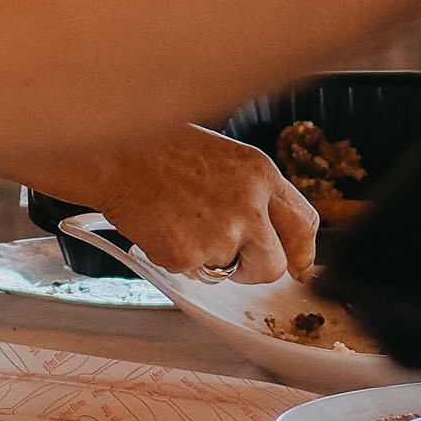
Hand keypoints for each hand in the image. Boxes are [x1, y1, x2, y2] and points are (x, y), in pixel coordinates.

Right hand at [68, 129, 318, 281]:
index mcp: (260, 174)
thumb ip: (251, 192)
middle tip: (234, 262)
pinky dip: (176, 257)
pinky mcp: (188, 255)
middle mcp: (249, 207)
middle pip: (274, 264)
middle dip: (256, 271)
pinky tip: (162, 226)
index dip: (302, 252)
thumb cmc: (161, 149)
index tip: (298, 266)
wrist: (116, 154)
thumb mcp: (223, 157)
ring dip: (210, 259)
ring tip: (182, 222)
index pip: (304, 223)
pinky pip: (191, 271)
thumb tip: (267, 230)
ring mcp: (220, 234)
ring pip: (228, 271)